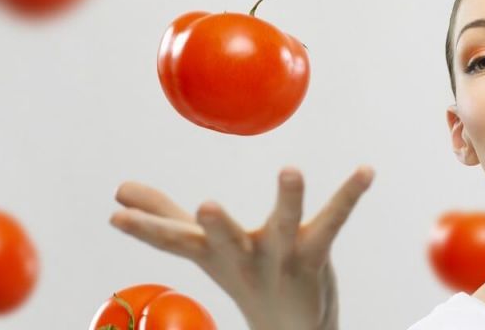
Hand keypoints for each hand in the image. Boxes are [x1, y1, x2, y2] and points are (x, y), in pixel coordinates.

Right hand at [109, 166, 374, 329]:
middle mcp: (245, 259)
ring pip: (285, 227)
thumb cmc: (242, 274)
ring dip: (288, 200)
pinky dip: (349, 194)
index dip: (147, 229)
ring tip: (290, 171)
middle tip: (205, 208)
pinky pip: (333, 220)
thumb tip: (118, 191)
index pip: (174, 241)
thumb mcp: (201, 249)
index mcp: (214, 255)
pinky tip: (366, 170)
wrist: (290, 328)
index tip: (117, 214)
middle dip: (217, 227)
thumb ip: (163, 218)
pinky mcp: (315, 254)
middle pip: (228, 240)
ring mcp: (282, 259)